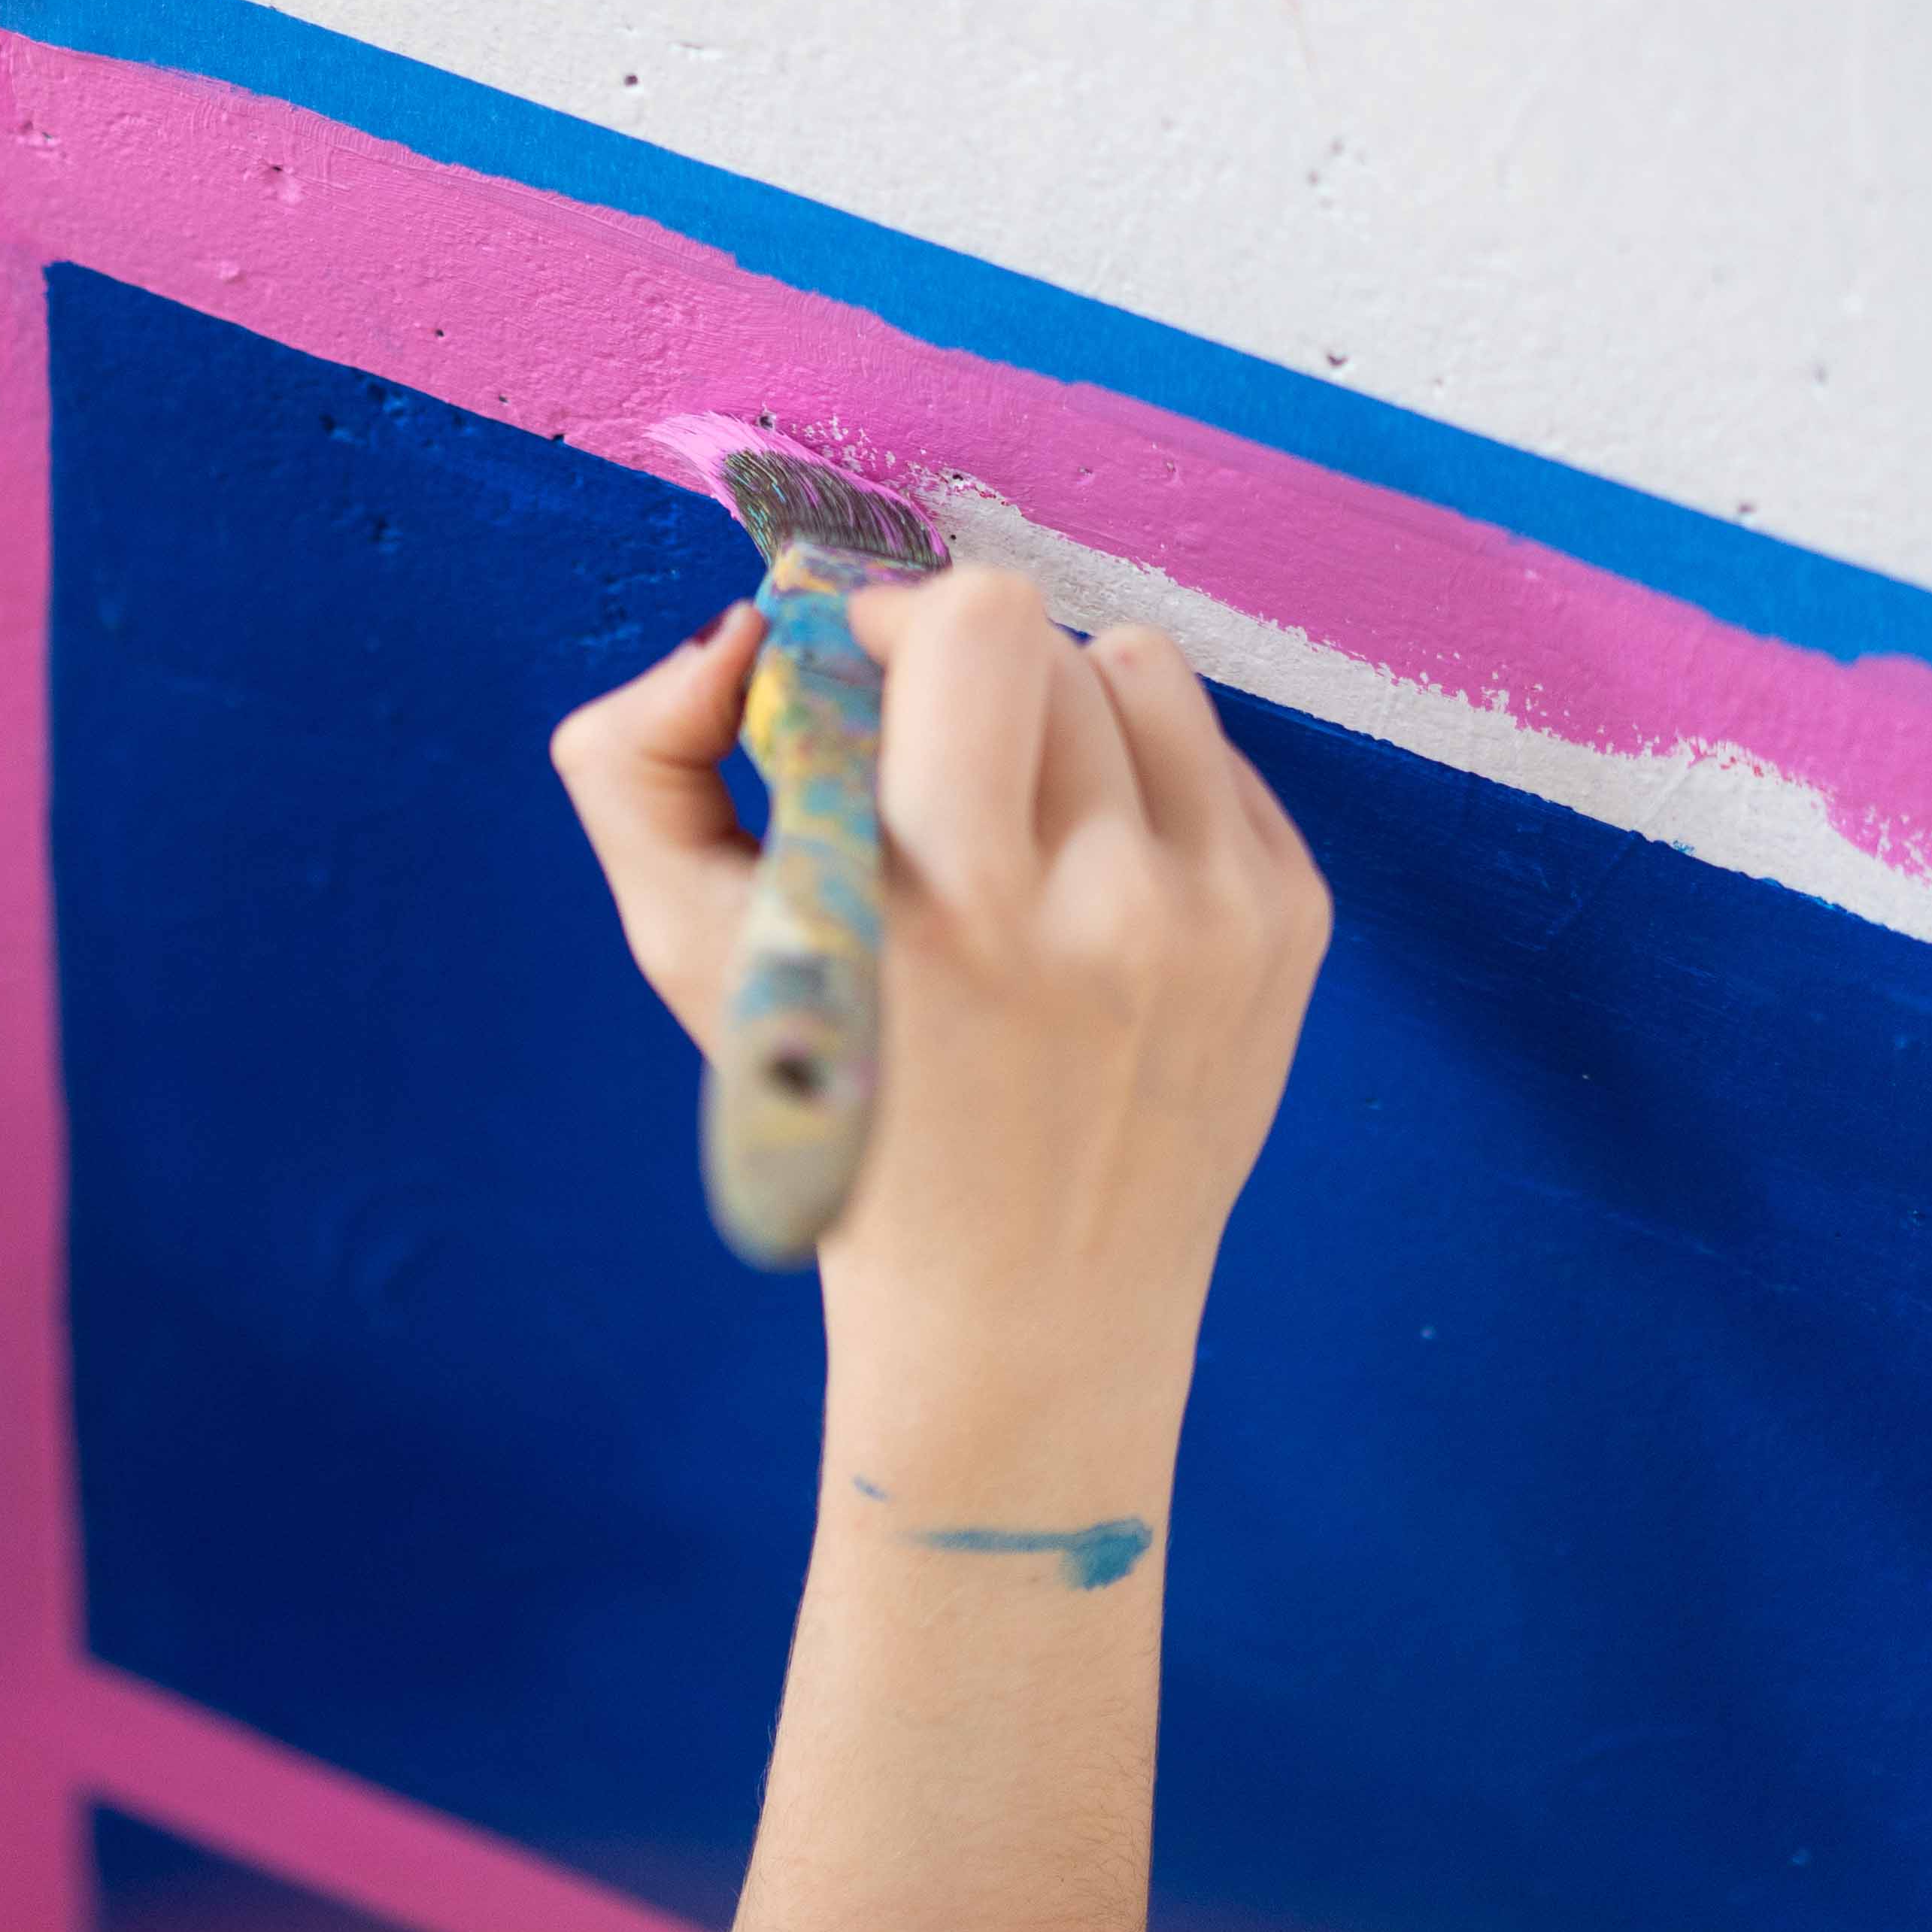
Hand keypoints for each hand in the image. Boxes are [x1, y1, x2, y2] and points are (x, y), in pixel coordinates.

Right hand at [553, 570, 1329, 1381]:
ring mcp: (1217, 915)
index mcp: (942, 904)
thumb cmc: (836, 1115)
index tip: (853, 681)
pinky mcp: (1293, 924)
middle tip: (918, 753)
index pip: (970, 624)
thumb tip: (737, 628)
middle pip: (1042, 635)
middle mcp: (1102, 903)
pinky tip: (1086, 880)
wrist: (1020, 1311)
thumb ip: (638, 759)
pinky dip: (1137, 781)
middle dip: (959, 667)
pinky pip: (1213, 751)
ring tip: (1013, 809)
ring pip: (1140, 669)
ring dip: (1058, 703)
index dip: (889, 621)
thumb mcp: (682, 954)